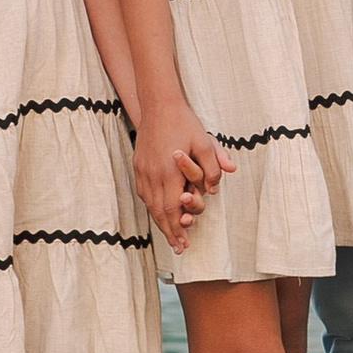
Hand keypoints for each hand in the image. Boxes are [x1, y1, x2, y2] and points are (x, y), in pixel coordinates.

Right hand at [133, 93, 233, 245]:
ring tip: (169, 234)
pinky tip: (158, 212)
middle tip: (178, 247)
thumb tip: (214, 189)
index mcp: (169, 172)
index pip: (173, 209)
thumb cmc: (184, 123)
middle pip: (159, 212)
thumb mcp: (205, 142)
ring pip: (150, 204)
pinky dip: (152, 206)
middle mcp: (153, 175)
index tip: (184, 244)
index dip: (179, 229)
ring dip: (160, 221)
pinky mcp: (138, 165)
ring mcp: (143, 170)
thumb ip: (213, 166)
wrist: (158, 104)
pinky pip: (144, 193)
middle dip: (169, 232)